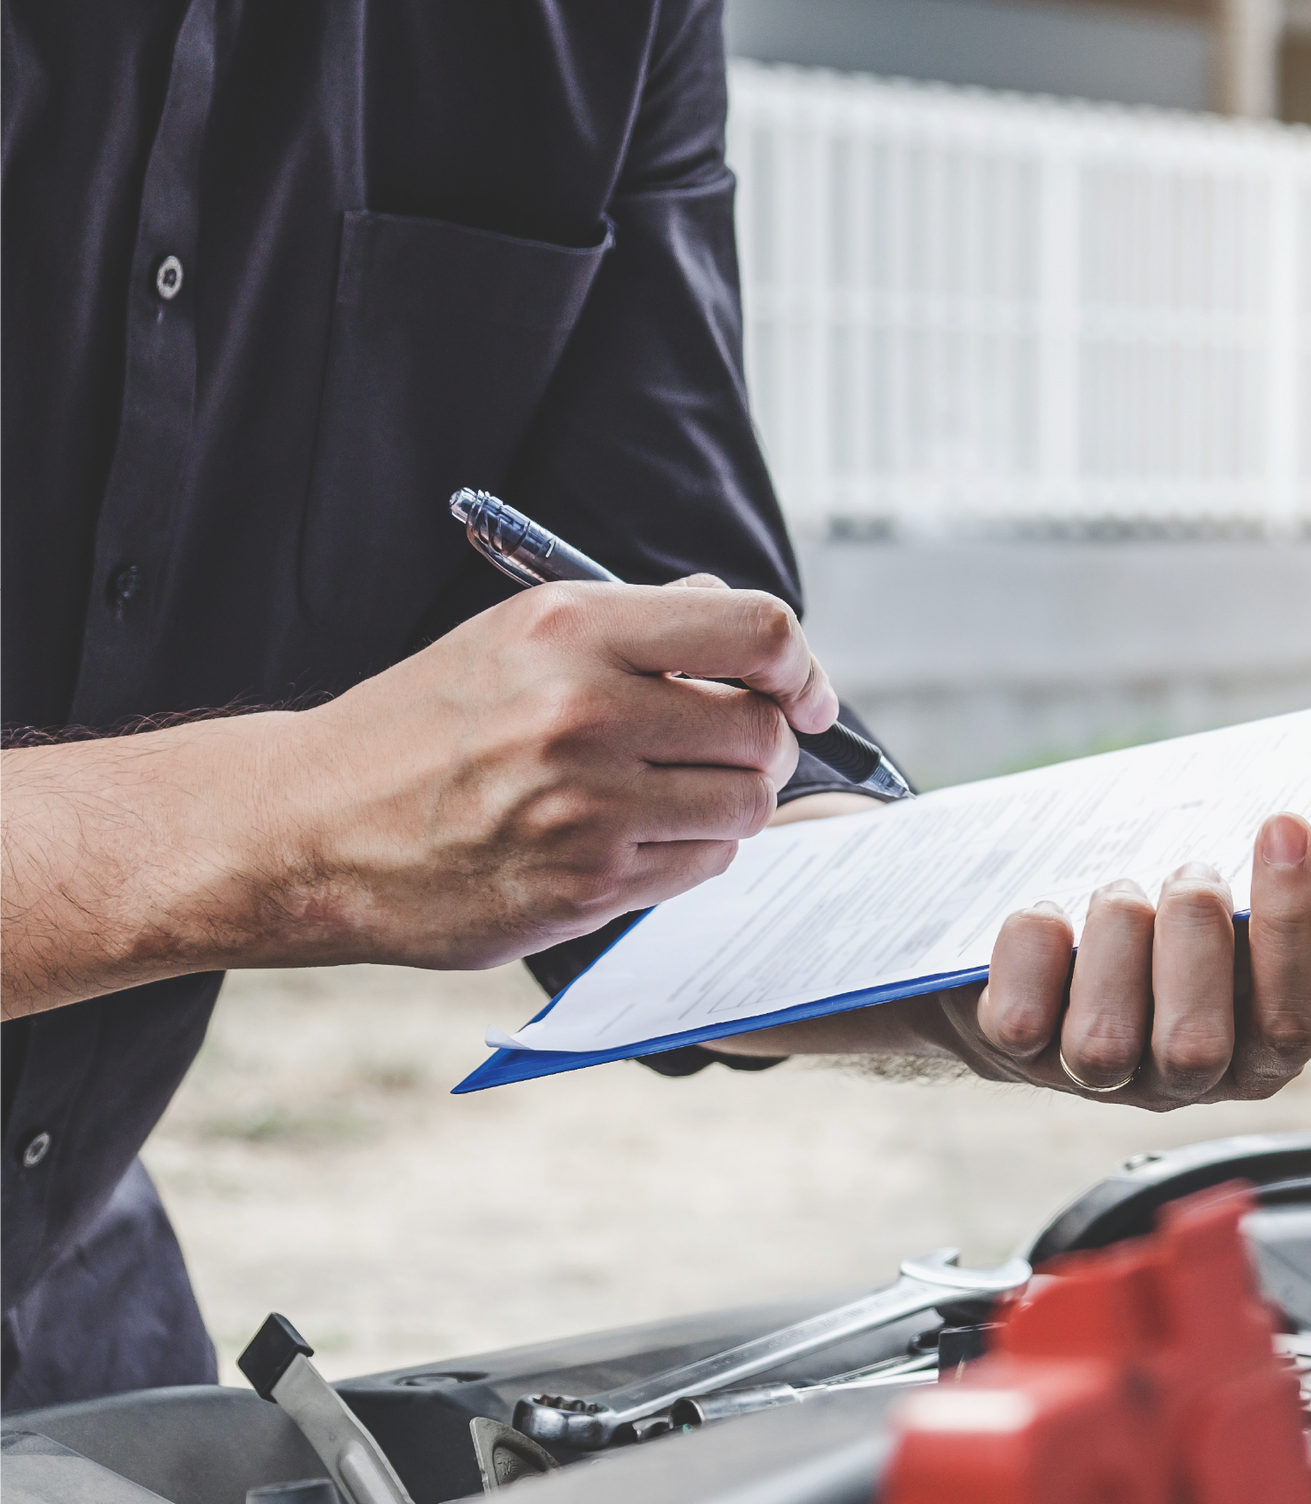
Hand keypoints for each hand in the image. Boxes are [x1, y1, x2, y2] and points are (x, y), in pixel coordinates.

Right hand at [262, 578, 836, 968]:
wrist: (314, 828)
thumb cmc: (423, 726)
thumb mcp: (515, 637)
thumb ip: (635, 624)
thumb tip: (733, 616)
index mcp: (573, 629)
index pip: (757, 631)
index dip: (800, 668)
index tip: (803, 694)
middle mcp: (585, 713)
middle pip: (763, 730)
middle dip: (762, 743)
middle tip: (724, 750)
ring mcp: (587, 808)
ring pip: (747, 806)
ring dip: (730, 804)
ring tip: (669, 795)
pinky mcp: (585, 887)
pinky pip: (702, 867)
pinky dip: (691, 854)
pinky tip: (635, 839)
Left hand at [935, 812, 1310, 1110]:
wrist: (1037, 955)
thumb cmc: (1161, 935)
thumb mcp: (1250, 919)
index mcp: (1253, 1050)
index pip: (1294, 1021)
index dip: (1294, 924)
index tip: (1284, 825)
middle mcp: (1176, 1078)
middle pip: (1198, 1045)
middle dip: (1193, 941)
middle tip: (1186, 873)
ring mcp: (1090, 1075)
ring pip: (1105, 1040)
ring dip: (1114, 937)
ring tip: (1115, 894)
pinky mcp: (1013, 1052)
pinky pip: (1020, 1016)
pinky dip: (1031, 945)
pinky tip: (1047, 919)